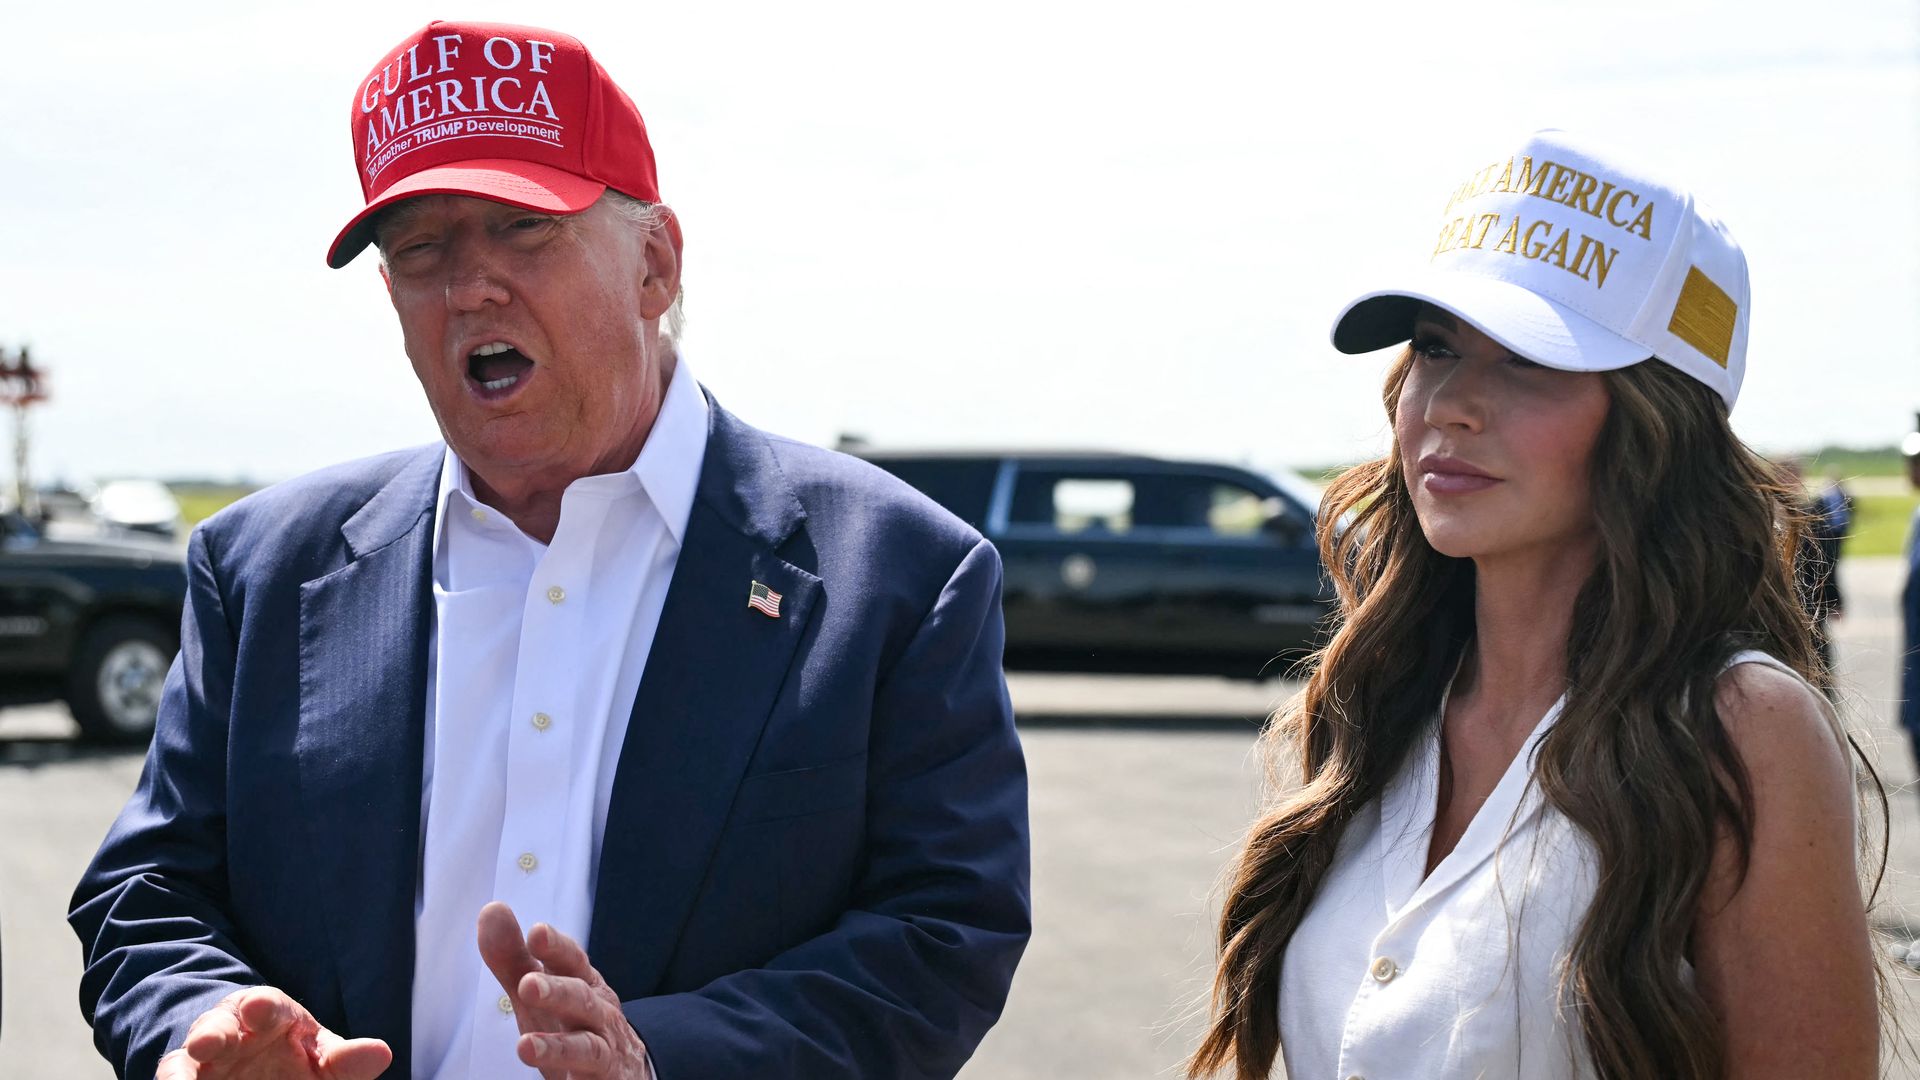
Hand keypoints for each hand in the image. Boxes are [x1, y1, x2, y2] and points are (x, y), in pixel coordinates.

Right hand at [157, 986, 391, 1078]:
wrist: (259, 1069)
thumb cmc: (296, 1057)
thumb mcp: (323, 1058)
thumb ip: (346, 1060)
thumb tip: (381, 1053)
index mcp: (269, 1014)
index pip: (265, 1003)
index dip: (261, 1006)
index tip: (257, 1008)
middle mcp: (228, 1032)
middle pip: (214, 1026)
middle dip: (210, 1033)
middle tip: (207, 1043)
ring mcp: (201, 1061)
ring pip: (183, 1061)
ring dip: (180, 1073)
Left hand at [477, 901, 651, 1078]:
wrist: (623, 1069)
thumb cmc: (572, 1022)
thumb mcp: (540, 990)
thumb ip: (513, 956)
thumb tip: (491, 910)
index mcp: (583, 983)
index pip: (573, 961)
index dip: (557, 948)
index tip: (537, 933)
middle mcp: (598, 1013)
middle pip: (582, 999)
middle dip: (557, 991)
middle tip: (528, 985)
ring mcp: (604, 1049)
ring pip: (587, 1046)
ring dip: (559, 1047)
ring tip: (525, 1047)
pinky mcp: (603, 1079)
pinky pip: (588, 1077)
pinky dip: (571, 1077)